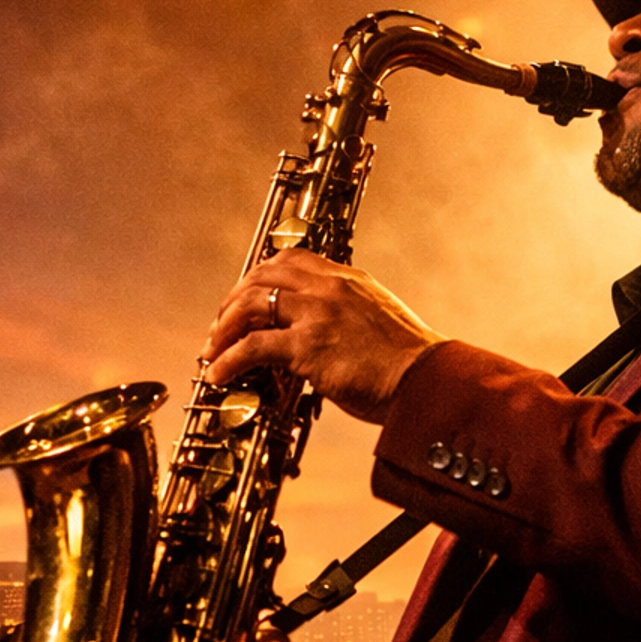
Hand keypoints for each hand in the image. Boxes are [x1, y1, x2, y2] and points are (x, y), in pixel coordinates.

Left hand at [203, 248, 444, 425]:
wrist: (427, 382)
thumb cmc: (409, 363)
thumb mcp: (378, 320)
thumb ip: (349, 315)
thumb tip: (324, 333)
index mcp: (347, 279)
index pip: (291, 259)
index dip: (259, 275)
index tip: (246, 296)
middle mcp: (329, 288)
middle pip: (262, 275)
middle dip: (233, 299)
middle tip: (221, 325)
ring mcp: (317, 314)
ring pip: (250, 304)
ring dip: (224, 328)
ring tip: (213, 349)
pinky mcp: (308, 346)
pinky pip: (252, 347)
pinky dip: (228, 360)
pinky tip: (219, 373)